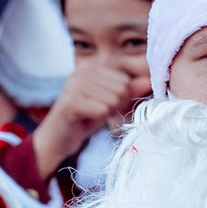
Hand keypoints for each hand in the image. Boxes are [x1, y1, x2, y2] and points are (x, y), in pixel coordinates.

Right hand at [34, 60, 137, 178]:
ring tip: (89, 115)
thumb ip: (128, 90)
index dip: (120, 99)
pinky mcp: (70, 102)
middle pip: (122, 89)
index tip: (102, 106)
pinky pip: (102, 110)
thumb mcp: (110, 103)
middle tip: (95, 112)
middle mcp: (81, 72)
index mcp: (91, 68)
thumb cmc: (85, 119)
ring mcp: (74, 85)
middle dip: (114, 106)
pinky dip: (97, 119)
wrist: (57, 139)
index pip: (125, 81)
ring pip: (113, 100)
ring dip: (104, 113)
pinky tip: (83, 120)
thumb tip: (149, 80)